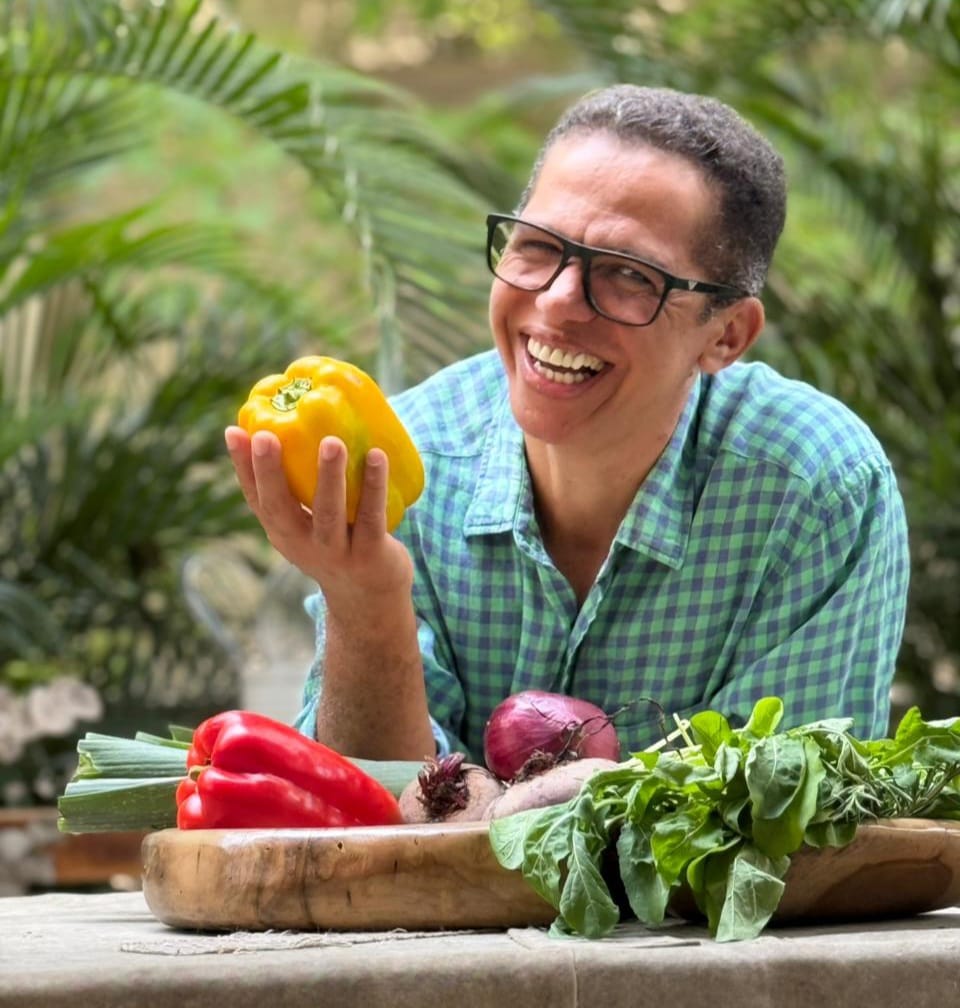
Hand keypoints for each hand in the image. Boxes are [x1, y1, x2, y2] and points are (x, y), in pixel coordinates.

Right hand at [224, 426, 414, 616]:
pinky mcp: (370, 555)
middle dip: (271, 471)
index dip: (242, 467)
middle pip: (281, 508)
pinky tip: (377, 455)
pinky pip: (371, 517)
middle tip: (267, 434)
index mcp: (283, 533)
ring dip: (329, 477)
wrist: (370, 599)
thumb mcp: (308, 523)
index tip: (234, 431)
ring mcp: (336, 553)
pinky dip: (374, 486)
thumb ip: (297, 488)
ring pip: (329, 513)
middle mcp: (302, 545)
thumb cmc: (336, 544)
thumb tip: (290, 425)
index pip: (255, 499)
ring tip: (332, 442)